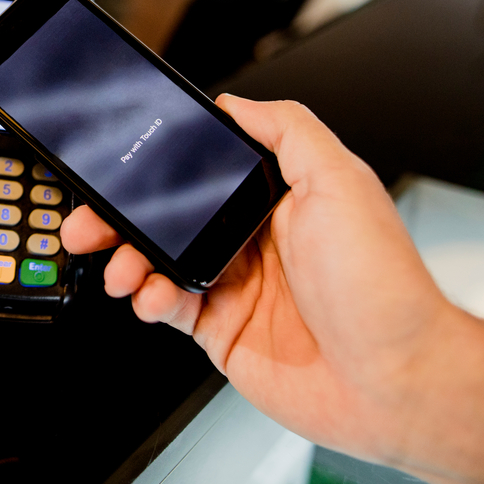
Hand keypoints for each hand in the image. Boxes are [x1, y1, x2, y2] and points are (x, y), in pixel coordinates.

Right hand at [60, 95, 461, 462]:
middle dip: (121, 218)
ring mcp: (235, 286)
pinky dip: (147, 300)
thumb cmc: (381, 285)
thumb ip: (288, 131)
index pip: (204, 171)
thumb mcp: (341, 181)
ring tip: (120, 268)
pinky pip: (168, 307)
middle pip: (169, 217)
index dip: (159, 168)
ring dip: (127, 260)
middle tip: (88, 222)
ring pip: (158, 262)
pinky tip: (149, 298)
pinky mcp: (222, 330)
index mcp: (278, 197)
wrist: (395, 379)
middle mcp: (253, 239)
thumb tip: (237, 103)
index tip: (122, 163)